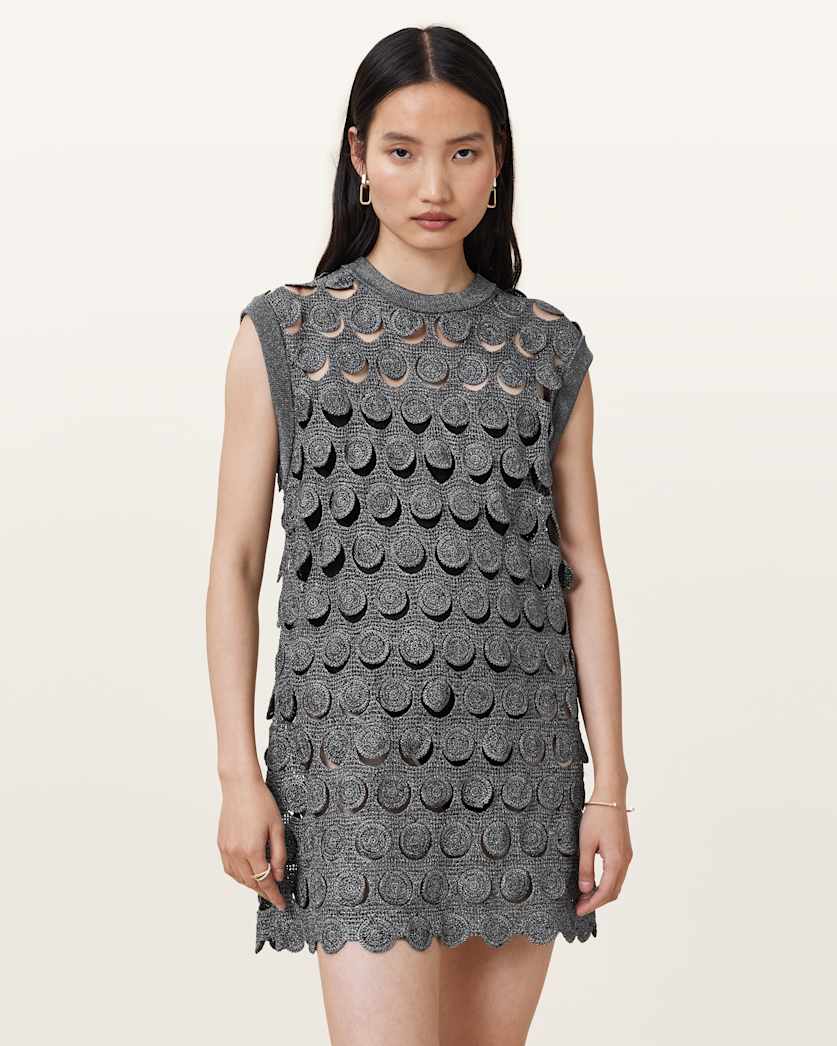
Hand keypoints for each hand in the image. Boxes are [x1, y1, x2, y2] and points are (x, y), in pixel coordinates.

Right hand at [217, 777, 287, 909]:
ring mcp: (226, 849)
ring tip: (263, 886)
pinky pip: (229, 869)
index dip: (274, 895)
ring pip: (239, 878)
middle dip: (265, 892)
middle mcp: (236, 853)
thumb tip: (279, 875)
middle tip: (275, 897)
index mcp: (252, 849)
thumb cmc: (260, 802)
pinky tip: (247, 875)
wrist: (239, 786)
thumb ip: (279, 854)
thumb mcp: (278, 827)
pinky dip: (239, 876)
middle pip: (251, 882)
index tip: (281, 904)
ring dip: (251, 885)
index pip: (265, 881)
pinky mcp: (221, 844)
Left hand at [575, 796, 632, 917]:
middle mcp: (625, 861)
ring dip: (602, 893)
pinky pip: (617, 874)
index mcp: (616, 861)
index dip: (592, 905)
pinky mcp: (624, 851)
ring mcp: (626, 856)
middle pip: (613, 892)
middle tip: (579, 906)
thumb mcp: (585, 842)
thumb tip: (585, 890)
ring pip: (616, 884)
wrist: (611, 796)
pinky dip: (606, 883)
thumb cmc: (597, 816)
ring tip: (584, 896)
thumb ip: (586, 868)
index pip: (606, 892)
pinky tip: (594, 882)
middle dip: (597, 902)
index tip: (578, 911)